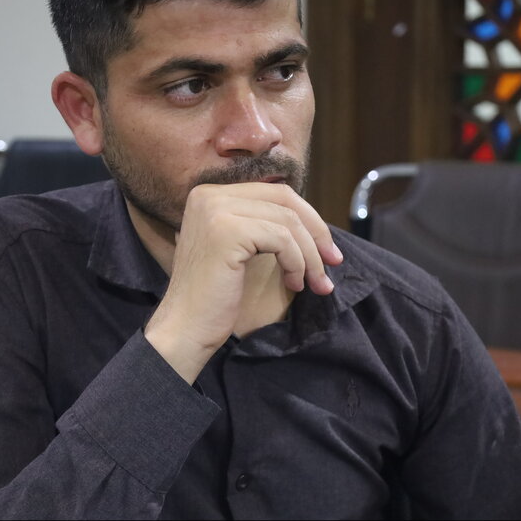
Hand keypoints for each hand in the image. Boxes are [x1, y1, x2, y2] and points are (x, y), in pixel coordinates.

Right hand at [144, 183, 342, 382]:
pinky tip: (293, 285)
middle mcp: (209, 195)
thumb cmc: (215, 296)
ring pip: (288, 221)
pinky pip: (282, 239)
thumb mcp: (239, 248)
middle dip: (316, 231)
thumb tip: (311, 216)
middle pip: (284, 199)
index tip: (326, 250)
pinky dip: (296, 263)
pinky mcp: (227, 230)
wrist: (186, 328)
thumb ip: (261, 223)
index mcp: (210, 194)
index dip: (308, 218)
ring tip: (315, 283)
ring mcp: (215, 210)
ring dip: (310, 255)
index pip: (274, 192)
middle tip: (334, 262)